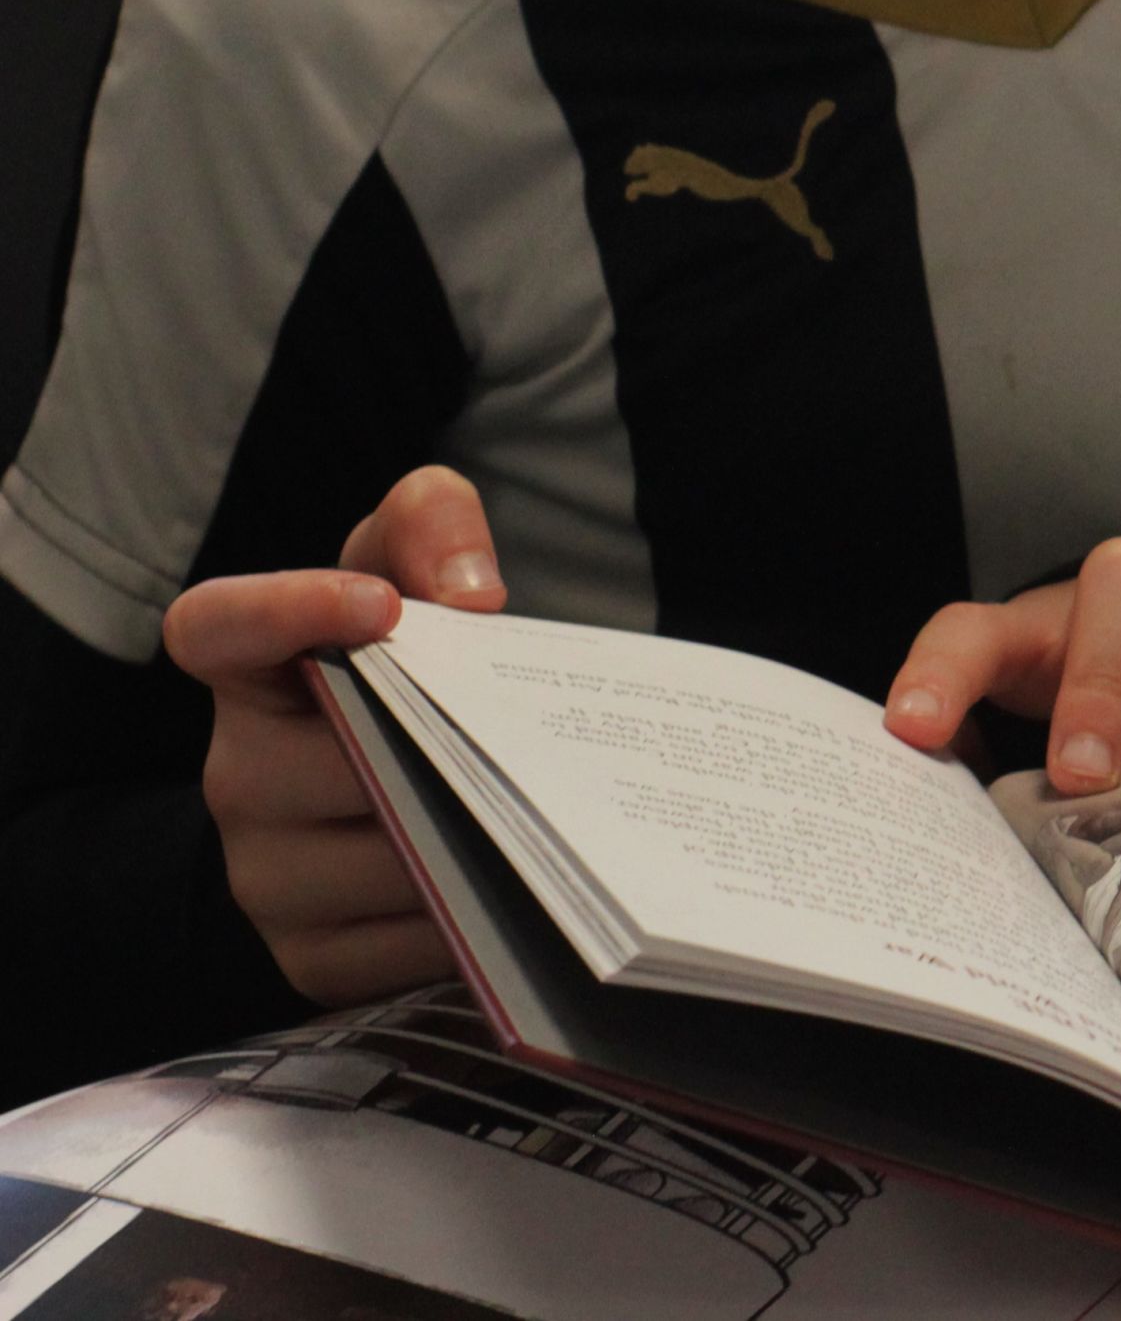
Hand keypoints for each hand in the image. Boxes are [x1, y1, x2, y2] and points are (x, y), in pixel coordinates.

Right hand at [161, 465, 508, 1005]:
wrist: (400, 794)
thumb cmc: (403, 669)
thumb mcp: (411, 571)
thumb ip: (431, 527)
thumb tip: (470, 593)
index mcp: (248, 672)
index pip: (214, 628)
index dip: (284, 612)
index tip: (382, 607)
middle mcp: (238, 777)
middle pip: (336, 763)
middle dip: (435, 746)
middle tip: (522, 731)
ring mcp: (267, 877)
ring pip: (381, 860)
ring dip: (466, 835)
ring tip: (540, 808)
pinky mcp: (315, 958)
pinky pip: (406, 943)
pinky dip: (474, 911)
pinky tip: (523, 884)